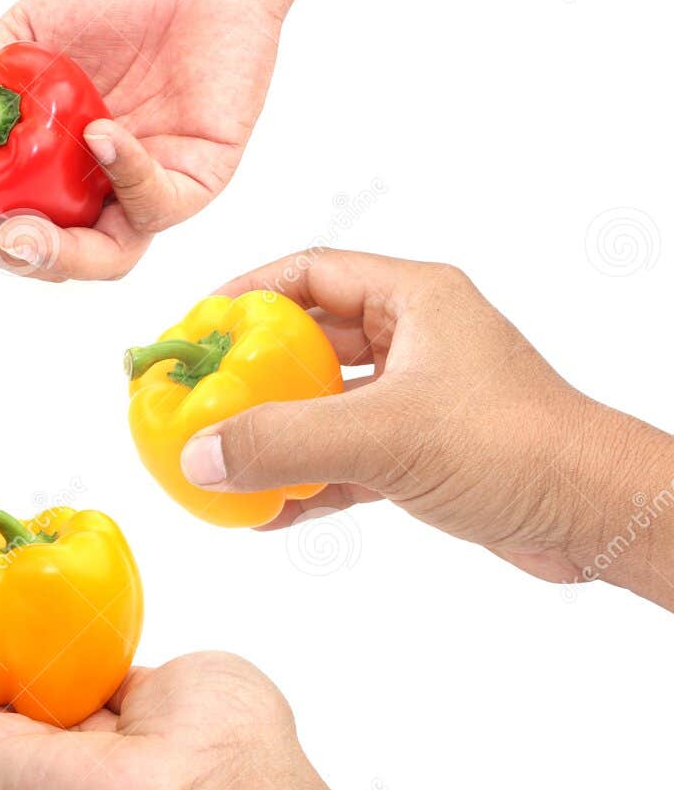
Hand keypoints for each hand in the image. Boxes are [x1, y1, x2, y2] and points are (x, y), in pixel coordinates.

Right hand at [0, 0, 287, 280]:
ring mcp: (146, 189)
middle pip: (58, 259)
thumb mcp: (29, 28)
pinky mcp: (196, 179)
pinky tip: (96, 134)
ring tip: (26, 228)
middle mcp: (100, 189)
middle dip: (18, 257)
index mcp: (57, 167)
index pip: (16, 225)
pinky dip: (122, 175)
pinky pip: (156, 203)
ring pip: (108, 257)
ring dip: (62, 254)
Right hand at [178, 250, 673, 606]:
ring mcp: (421, 395)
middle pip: (308, 339)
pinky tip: (269, 509)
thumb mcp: (385, 436)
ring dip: (275, 432)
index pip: (307, 274)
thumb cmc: (516, 446)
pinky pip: (345, 454)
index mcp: (414, 299)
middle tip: (197, 396)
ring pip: (324, 402)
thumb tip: (198, 456)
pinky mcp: (425, 450)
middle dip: (250, 372)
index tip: (194, 329)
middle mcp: (416, 337)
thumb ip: (284, 443)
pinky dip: (307, 477)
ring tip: (222, 457)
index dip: (243, 295)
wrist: (595, 515)